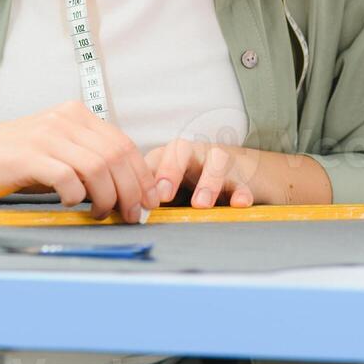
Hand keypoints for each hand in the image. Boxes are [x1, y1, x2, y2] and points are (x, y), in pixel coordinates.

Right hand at [0, 101, 159, 222]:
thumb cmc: (16, 158)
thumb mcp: (58, 148)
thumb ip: (88, 159)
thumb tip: (128, 189)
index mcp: (77, 115)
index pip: (123, 143)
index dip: (141, 174)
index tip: (149, 198)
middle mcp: (66, 120)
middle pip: (116, 156)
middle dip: (131, 190)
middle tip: (132, 214)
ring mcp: (47, 136)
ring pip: (98, 168)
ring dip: (107, 197)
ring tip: (102, 213)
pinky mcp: (29, 156)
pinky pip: (68, 178)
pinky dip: (77, 196)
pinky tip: (71, 204)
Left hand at [146, 140, 263, 208]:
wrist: (237, 175)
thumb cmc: (193, 184)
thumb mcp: (171, 189)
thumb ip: (149, 199)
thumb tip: (120, 214)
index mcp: (171, 157)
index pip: (155, 157)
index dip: (148, 174)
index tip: (144, 198)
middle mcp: (195, 155)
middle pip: (181, 149)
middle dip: (171, 170)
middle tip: (164, 196)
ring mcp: (220, 163)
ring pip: (216, 160)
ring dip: (207, 181)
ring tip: (200, 205)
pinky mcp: (242, 178)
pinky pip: (243, 182)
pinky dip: (241, 192)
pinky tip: (239, 204)